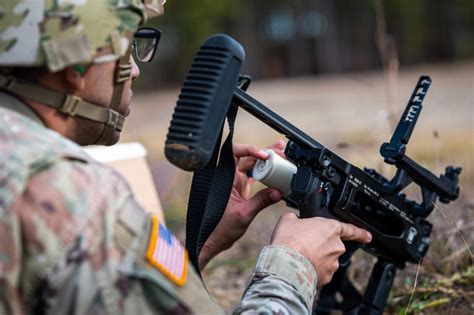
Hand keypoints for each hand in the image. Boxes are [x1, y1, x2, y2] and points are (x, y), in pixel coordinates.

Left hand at [198, 140, 285, 269]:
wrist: (212, 240)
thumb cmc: (219, 229)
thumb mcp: (244, 215)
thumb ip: (261, 202)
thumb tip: (278, 192)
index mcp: (225, 178)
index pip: (235, 153)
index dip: (250, 149)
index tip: (265, 155)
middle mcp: (229, 177)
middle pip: (247, 157)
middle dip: (264, 153)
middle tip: (280, 152)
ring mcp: (235, 182)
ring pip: (252, 165)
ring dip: (266, 160)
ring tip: (281, 155)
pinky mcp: (240, 189)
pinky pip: (253, 175)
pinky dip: (265, 172)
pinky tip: (276, 170)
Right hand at [270, 212, 371, 286]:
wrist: (286, 264)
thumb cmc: (289, 241)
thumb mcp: (288, 220)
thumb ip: (296, 218)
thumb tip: (294, 219)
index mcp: (330, 228)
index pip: (351, 229)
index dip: (360, 233)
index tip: (367, 236)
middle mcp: (336, 246)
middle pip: (332, 245)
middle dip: (320, 246)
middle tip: (304, 245)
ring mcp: (333, 263)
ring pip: (326, 260)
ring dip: (316, 258)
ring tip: (299, 256)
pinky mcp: (327, 277)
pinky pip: (320, 272)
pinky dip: (312, 270)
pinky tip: (300, 266)